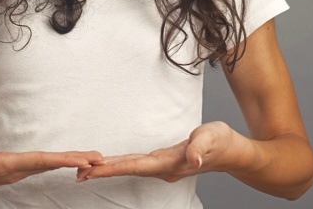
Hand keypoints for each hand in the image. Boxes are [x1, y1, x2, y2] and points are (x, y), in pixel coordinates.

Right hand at [0, 137, 102, 200]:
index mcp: (4, 166)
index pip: (39, 161)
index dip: (62, 160)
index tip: (83, 161)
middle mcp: (14, 171)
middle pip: (50, 164)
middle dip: (76, 161)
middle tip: (100, 159)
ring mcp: (14, 172)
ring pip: (48, 165)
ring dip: (70, 162)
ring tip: (92, 159)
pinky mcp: (12, 170)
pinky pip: (41, 165)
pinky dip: (57, 162)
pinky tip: (67, 161)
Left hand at [77, 121, 249, 183]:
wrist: (233, 152)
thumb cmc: (222, 142)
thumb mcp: (212, 138)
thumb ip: (200, 148)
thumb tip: (191, 160)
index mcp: (170, 163)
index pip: (136, 165)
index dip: (114, 167)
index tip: (94, 169)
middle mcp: (163, 168)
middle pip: (128, 169)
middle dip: (103, 172)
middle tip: (79, 174)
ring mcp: (163, 167)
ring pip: (131, 168)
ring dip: (109, 169)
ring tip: (87, 171)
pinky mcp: (164, 162)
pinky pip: (136, 164)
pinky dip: (121, 163)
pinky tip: (112, 163)